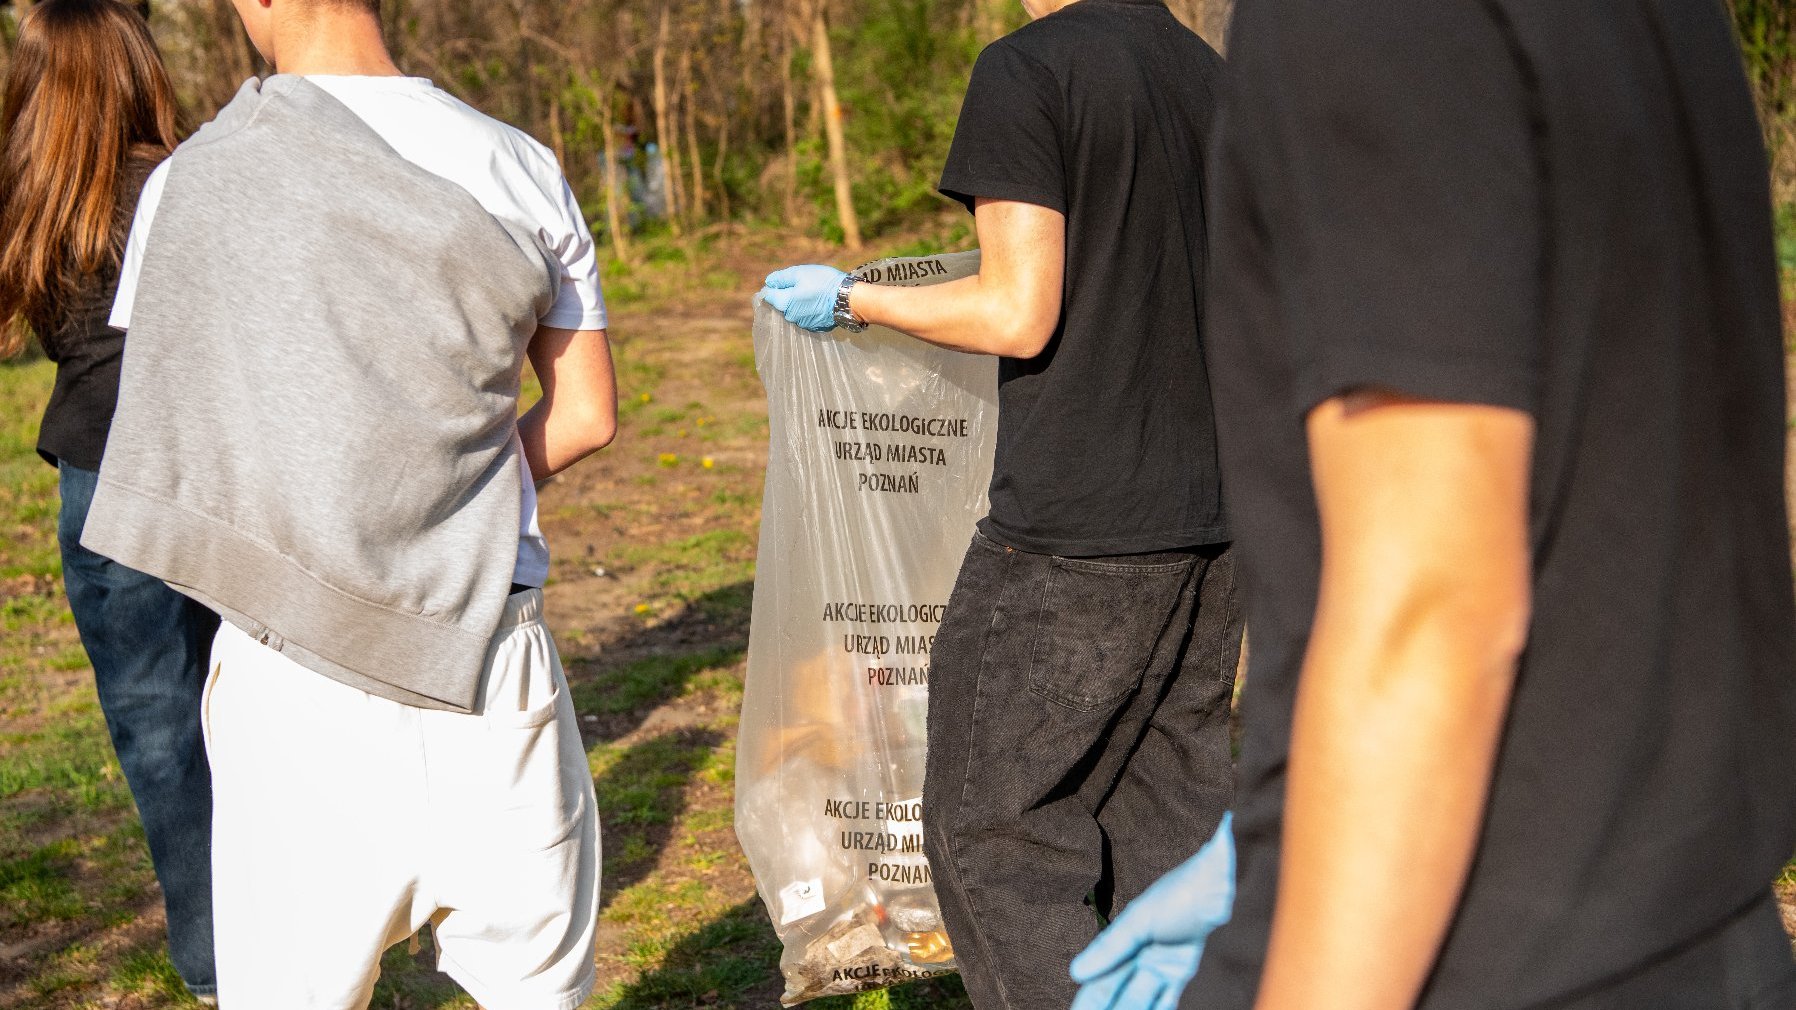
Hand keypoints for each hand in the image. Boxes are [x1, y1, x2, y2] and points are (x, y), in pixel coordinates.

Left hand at [759, 265, 847, 331]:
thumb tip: (769, 282)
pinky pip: (807, 316)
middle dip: (788, 294)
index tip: (783, 281)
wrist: (847, 299)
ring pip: (795, 311)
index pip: (769, 296)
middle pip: (782, 304)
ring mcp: (803, 324)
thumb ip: (781, 278)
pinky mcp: (815, 327)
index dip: (773, 287)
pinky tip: (820, 302)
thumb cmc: (823, 283)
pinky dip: (810, 309)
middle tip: (803, 284)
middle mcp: (791, 317)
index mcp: (784, 303)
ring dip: (799, 303)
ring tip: (814, 292)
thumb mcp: (800, 273)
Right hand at [1070, 813, 1235, 1009]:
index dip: (1090, 1002)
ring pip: (1141, 1000)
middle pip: (1118, 994)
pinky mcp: (1181, 971)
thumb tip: (1077, 972)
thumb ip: (1110, 947)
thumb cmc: (1179, 893)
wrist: (1220, 882)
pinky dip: (1159, 1009)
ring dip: (1133, 1009)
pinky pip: (1167, 999)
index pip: (1100, 982)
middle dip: (1112, 1006)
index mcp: (1122, 944)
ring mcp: (1160, 966)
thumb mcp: (1140, 919)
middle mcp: (1138, 957)